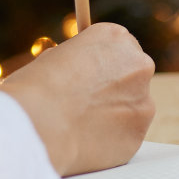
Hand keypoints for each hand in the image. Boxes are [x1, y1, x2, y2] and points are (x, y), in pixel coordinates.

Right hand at [0, 22, 155, 175]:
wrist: (38, 124)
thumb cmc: (35, 88)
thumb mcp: (53, 59)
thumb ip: (77, 62)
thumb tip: (79, 71)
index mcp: (115, 37)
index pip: (119, 46)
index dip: (103, 63)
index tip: (91, 75)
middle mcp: (138, 64)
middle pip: (133, 74)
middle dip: (115, 87)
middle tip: (89, 103)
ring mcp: (142, 100)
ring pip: (132, 107)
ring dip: (115, 114)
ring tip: (81, 125)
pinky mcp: (138, 133)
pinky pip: (126, 135)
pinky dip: (110, 139)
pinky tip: (86, 141)